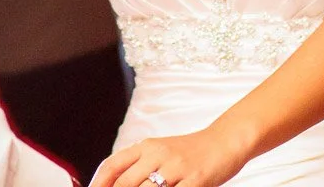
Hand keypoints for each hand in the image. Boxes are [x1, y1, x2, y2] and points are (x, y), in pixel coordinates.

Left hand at [89, 128, 245, 186]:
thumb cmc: (190, 152)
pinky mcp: (195, 181)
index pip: (114, 164)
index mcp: (147, 145)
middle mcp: (158, 154)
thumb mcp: (162, 151)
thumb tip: (116, 181)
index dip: (99, 182)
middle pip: (127, 183)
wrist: (224, 142)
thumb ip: (140, 165)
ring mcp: (177, 168)